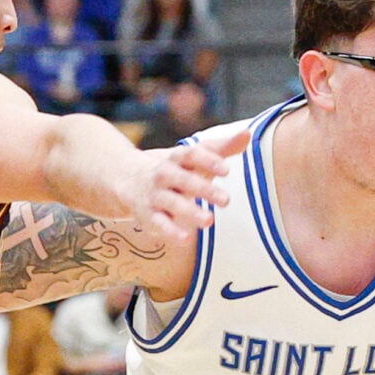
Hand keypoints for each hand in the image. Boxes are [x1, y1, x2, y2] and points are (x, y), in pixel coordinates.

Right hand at [119, 126, 246, 239]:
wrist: (126, 176)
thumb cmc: (172, 167)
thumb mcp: (193, 155)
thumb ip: (221, 148)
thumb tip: (248, 134)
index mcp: (177, 157)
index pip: (192, 155)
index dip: (208, 161)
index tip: (226, 169)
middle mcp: (164, 174)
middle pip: (183, 179)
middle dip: (203, 189)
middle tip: (226, 200)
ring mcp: (155, 195)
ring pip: (171, 202)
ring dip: (189, 211)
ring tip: (209, 221)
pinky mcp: (148, 215)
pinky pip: (159, 223)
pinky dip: (170, 232)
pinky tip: (186, 239)